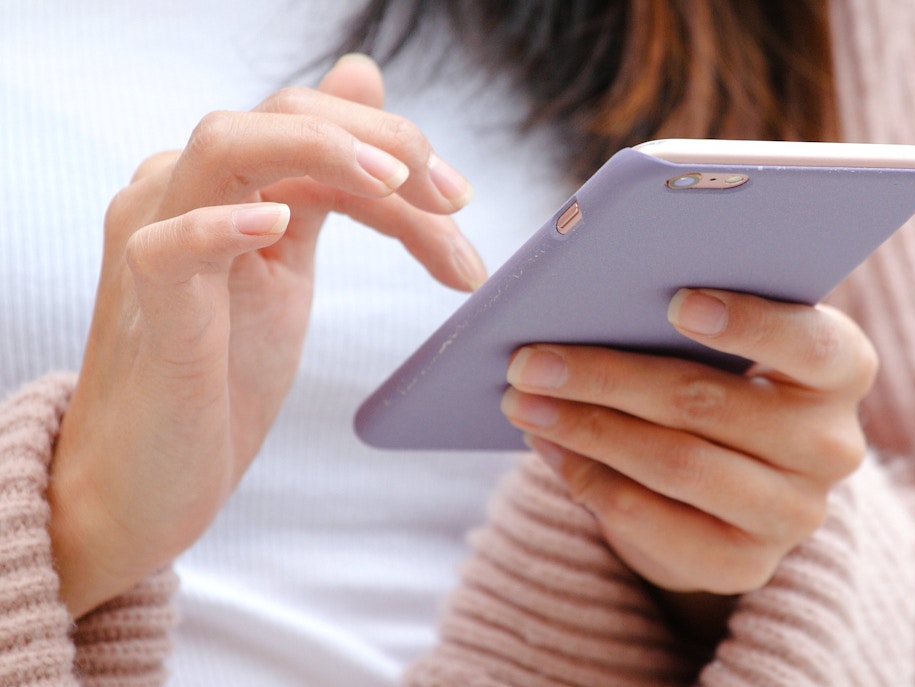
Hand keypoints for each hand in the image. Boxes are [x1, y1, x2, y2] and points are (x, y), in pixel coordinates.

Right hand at [49, 55, 484, 617]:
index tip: (462, 203)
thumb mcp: (288, 268)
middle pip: (283, 116)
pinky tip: (276, 226)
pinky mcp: (148, 312)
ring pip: (224, 147)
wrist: (147, 482)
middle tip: (456, 199)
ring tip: (394, 187)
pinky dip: (222, 227)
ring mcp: (156, 245)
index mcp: (223, 187)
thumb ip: (324, 180)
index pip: (317, 127)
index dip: (398, 149)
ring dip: (325, 154)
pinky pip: (168, 246)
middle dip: (386, 144)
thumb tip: (361, 72)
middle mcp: (182, 196)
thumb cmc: (218, 380)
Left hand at [501, 288, 875, 636]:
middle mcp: (832, 445)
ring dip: (587, 429)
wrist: (729, 492)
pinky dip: (588, 478)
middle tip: (531, 358)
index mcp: (841, 369)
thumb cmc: (720, 383)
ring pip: (676, 463)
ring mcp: (794, 514)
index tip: (676, 301)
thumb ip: (683, 321)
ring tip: (524, 401)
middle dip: (609, 377)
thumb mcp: (723, 347)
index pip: (811, 343)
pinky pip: (652, 520)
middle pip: (710, 403)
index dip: (749, 323)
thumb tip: (581, 305)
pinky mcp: (745, 565)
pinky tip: (548, 446)